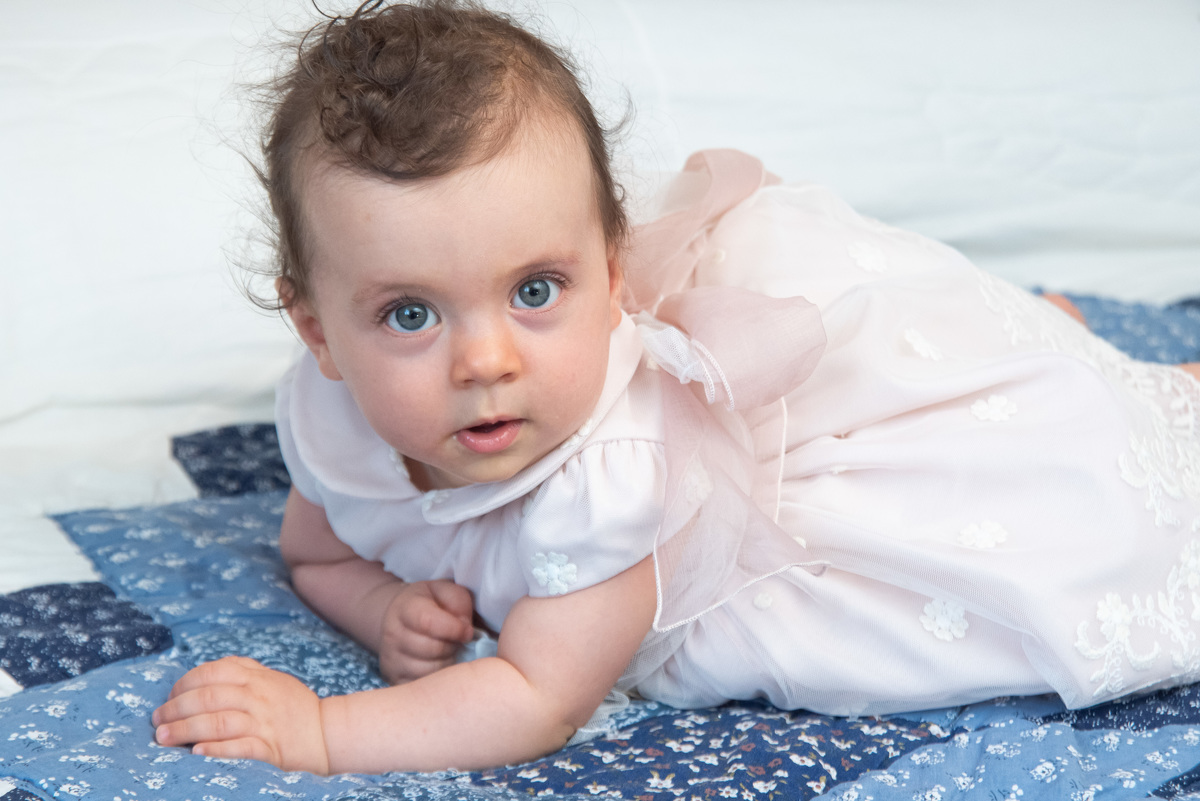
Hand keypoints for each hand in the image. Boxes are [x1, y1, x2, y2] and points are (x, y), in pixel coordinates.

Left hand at [153, 656, 328, 773]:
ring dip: (186, 730)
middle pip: (209, 698)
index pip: (212, 672)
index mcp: (257, 678)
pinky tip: (197, 753)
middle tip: (157, 722)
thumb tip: (204, 673)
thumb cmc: (294, 707)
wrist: (327, 732)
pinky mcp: (271, 749)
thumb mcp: (272, 679)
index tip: (169, 698)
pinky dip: (217, 750)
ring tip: (164, 739)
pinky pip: (240, 748)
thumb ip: (244, 671)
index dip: (184, 684)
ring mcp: (264, 723)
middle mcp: (259, 697)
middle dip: (176, 709)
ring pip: (219, 722)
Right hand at [378, 579, 474, 684]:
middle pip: (432, 649)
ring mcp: (392, 661)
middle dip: (453, 646)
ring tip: (448, 652)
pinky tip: (441, 667)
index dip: (454, 628)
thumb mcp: (446, 590)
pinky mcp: (396, 681)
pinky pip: (423, 691)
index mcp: (406, 608)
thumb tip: (465, 629)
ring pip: (429, 672)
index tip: (468, 631)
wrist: (402, 619)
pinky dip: (438, 683)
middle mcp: (393, 635)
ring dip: (447, 664)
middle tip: (457, 641)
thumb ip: (459, 601)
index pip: (428, 621)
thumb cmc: (432, 604)